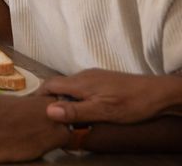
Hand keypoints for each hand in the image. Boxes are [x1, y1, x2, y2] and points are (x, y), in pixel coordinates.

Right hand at [40, 69, 179, 124]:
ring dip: (64, 98)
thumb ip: (76, 111)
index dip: (39, 95)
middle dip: (50, 98)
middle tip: (46, 114)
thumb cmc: (130, 103)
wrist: (158, 93)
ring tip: (63, 115)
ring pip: (71, 86)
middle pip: (59, 85)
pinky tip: (83, 109)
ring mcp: (95, 77)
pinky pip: (82, 87)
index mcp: (80, 82)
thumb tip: (48, 110)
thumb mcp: (103, 111)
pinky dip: (75, 97)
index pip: (50, 84)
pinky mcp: (104, 81)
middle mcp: (84, 76)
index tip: (32, 107)